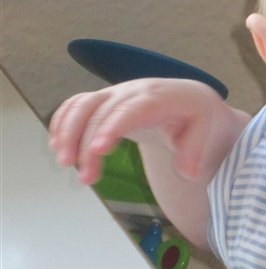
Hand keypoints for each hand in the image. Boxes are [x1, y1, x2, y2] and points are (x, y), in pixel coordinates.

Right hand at [49, 78, 226, 185]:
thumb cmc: (194, 115)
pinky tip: (57, 145)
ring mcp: (115, 94)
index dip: (112, 126)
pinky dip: (62, 122)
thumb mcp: (204, 130)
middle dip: (86, 143)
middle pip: (101, 112)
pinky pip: (76, 104)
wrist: (185, 97)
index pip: (132, 110)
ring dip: (68, 133)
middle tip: (84, 176)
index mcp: (158, 98)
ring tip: (65, 163)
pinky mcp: (103, 100)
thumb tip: (188, 173)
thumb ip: (195, 152)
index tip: (98, 149)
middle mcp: (132, 92)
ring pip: (82, 105)